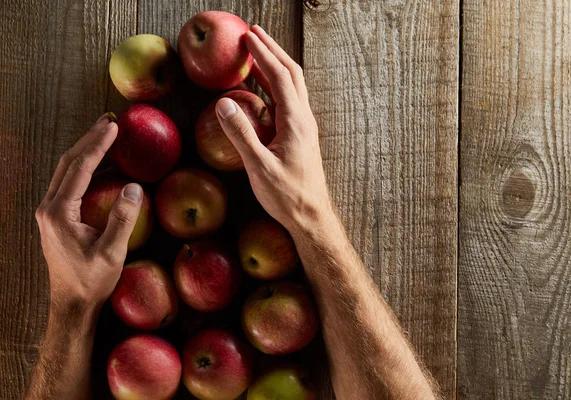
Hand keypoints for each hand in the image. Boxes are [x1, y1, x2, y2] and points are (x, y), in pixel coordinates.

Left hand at [35, 115, 141, 316]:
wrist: (71, 303)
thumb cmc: (91, 281)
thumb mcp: (111, 253)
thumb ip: (122, 220)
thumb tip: (134, 187)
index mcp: (58, 213)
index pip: (80, 168)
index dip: (98, 145)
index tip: (114, 127)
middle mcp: (48, 208)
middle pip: (68, 163)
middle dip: (89, 139)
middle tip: (109, 121)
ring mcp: (49, 212)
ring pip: (66, 171)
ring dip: (86, 150)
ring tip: (105, 134)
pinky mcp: (56, 217)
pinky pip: (69, 183)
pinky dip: (85, 167)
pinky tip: (101, 164)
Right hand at [215, 25, 331, 233]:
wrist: (311, 216)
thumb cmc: (287, 195)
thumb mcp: (259, 167)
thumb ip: (241, 135)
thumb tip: (222, 103)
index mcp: (295, 121)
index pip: (279, 77)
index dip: (264, 54)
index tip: (248, 36)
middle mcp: (303, 118)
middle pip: (291, 73)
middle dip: (272, 50)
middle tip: (253, 32)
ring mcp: (304, 126)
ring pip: (293, 85)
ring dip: (276, 64)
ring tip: (257, 51)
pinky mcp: (300, 135)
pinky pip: (288, 100)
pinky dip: (275, 84)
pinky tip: (261, 87)